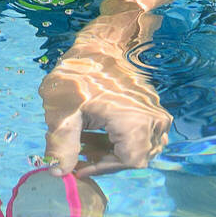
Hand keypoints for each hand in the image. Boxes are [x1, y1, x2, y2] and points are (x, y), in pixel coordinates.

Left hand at [40, 24, 170, 177]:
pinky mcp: (153, 109)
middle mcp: (155, 121)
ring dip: (110, 151)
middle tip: (77, 153)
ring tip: (83, 142)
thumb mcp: (63, 111)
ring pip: (137, 148)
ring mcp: (157, 114)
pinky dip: (117, 140)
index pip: (127, 163)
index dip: (101, 168)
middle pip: (133, 158)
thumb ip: (61, 146)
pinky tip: (94, 133)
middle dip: (103, 159)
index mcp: (136, 123)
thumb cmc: (80, 73)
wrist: (102, 42)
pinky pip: (141, 136)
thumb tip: (58, 174)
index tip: (78, 166)